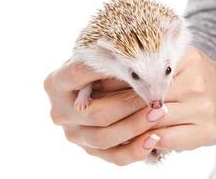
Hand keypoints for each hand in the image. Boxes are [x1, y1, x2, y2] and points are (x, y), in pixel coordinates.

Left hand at [44, 46, 215, 164]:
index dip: (112, 80)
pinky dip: (147, 141)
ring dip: (126, 126)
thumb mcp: (178, 63)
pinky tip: (134, 139)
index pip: (139, 70)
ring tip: (103, 125)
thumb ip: (148, 66)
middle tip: (88, 107)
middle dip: (113, 105)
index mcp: (185, 59)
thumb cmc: (197, 79)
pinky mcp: (207, 132)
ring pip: (151, 121)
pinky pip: (167, 139)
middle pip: (143, 98)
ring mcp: (203, 108)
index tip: (89, 86)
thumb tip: (103, 73)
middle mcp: (196, 81)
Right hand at [44, 61, 163, 164]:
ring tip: (159, 112)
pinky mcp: (90, 150)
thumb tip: (134, 63)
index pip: (79, 74)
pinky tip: (155, 138)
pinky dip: (136, 150)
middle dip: (129, 104)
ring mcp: (74, 134)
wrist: (96, 87)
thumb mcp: (97, 58)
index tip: (134, 63)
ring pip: (104, 138)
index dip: (106, 69)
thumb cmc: (99, 67)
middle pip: (96, 113)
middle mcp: (60, 111)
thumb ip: (107, 60)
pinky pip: (115, 157)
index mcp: (56, 83)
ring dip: (136, 126)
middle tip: (154, 95)